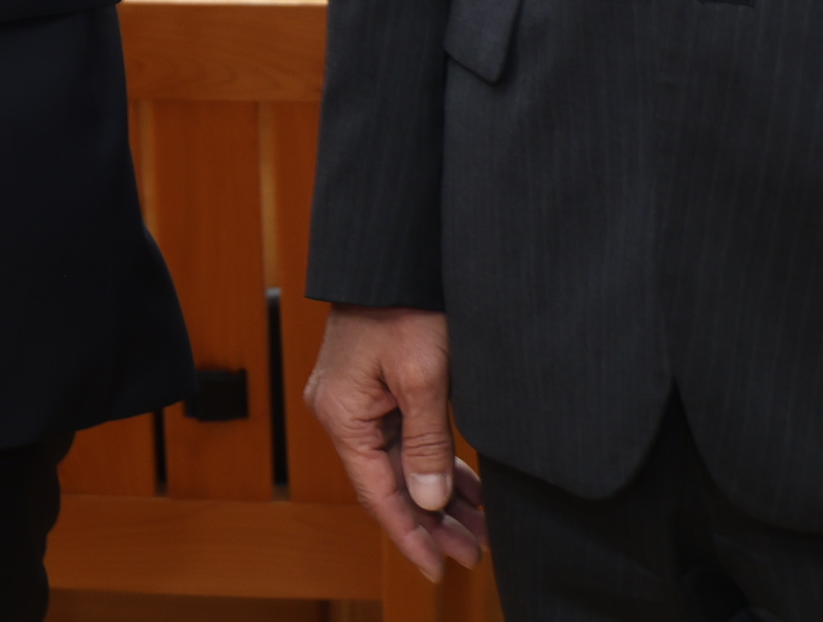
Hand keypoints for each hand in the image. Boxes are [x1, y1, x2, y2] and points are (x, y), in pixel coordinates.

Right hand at [306, 304, 483, 579]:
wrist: (393, 255)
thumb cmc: (403, 305)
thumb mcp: (423, 376)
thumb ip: (426, 444)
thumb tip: (428, 500)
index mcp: (344, 415)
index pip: (378, 493)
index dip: (410, 535)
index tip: (438, 568)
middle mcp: (344, 412)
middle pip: (390, 483)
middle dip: (433, 522)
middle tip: (472, 553)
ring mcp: (358, 400)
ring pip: (402, 464)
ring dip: (438, 496)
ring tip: (478, 528)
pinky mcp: (377, 388)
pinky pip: (406, 439)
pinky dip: (434, 464)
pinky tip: (464, 488)